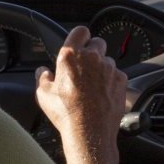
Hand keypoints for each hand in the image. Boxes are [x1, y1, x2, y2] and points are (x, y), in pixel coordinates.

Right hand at [35, 25, 126, 150]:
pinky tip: (103, 94)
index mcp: (71, 56)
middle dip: (92, 52)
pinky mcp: (121, 79)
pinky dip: (111, 80)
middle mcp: (92, 57)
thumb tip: (43, 71)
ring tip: (93, 86)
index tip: (78, 44)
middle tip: (84, 67)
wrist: (89, 132)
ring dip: (101, 68)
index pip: (80, 31)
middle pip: (97, 43)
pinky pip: (116, 74)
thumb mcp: (43, 95)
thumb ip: (43, 77)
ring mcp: (109, 68)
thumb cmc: (65, 113)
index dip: (80, 36)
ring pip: (107, 60)